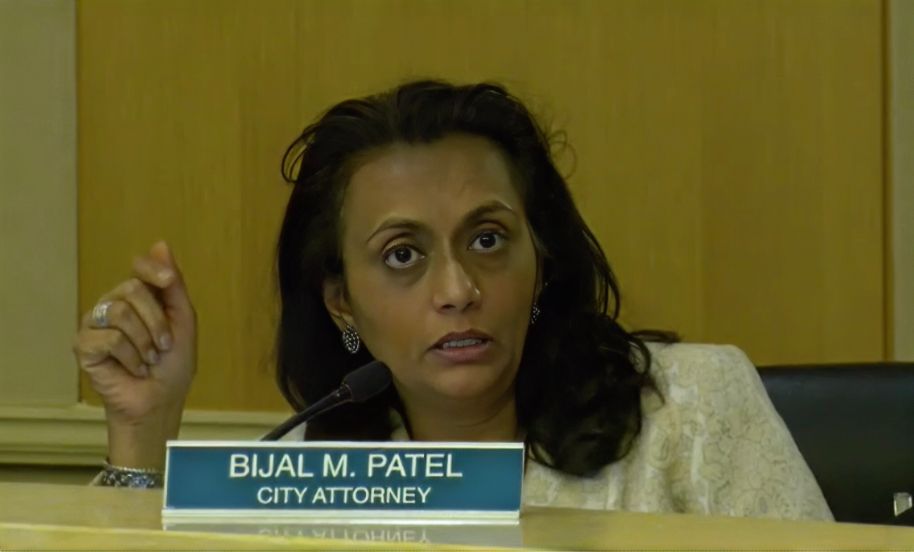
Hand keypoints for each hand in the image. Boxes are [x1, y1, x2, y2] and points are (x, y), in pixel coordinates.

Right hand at [73, 241, 196, 467]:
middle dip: (157, 320)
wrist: (160, 402)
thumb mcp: (183, 320)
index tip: (169, 283)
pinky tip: (132, 368)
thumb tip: (160, 244)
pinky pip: (109, 338)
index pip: (138, 268)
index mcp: (138, 298)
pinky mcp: (83, 346)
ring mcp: (95, 324)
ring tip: (148, 359)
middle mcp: (113, 305)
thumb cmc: (173, 365)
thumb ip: (173, 285)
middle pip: (132, 289)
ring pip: (120, 311)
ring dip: (145, 342)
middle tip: (163, 344)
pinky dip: (130, 357)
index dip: (154, 271)